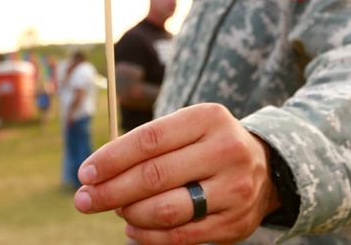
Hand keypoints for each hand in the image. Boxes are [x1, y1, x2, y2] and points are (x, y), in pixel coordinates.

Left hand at [74, 103, 281, 244]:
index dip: (112, 158)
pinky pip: (181, 236)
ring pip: (166, 210)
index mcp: (209, 118)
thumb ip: (148, 146)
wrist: (266, 169)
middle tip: (85, 200)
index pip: (150, 139)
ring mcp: (234, 189)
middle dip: (111, 190)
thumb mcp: (188, 128)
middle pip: (155, 176)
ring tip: (116, 210)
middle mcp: (226, 150)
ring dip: (130, 214)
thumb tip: (97, 174)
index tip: (86, 172)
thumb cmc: (208, 146)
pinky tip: (133, 228)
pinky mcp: (235, 223)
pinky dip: (148, 236)